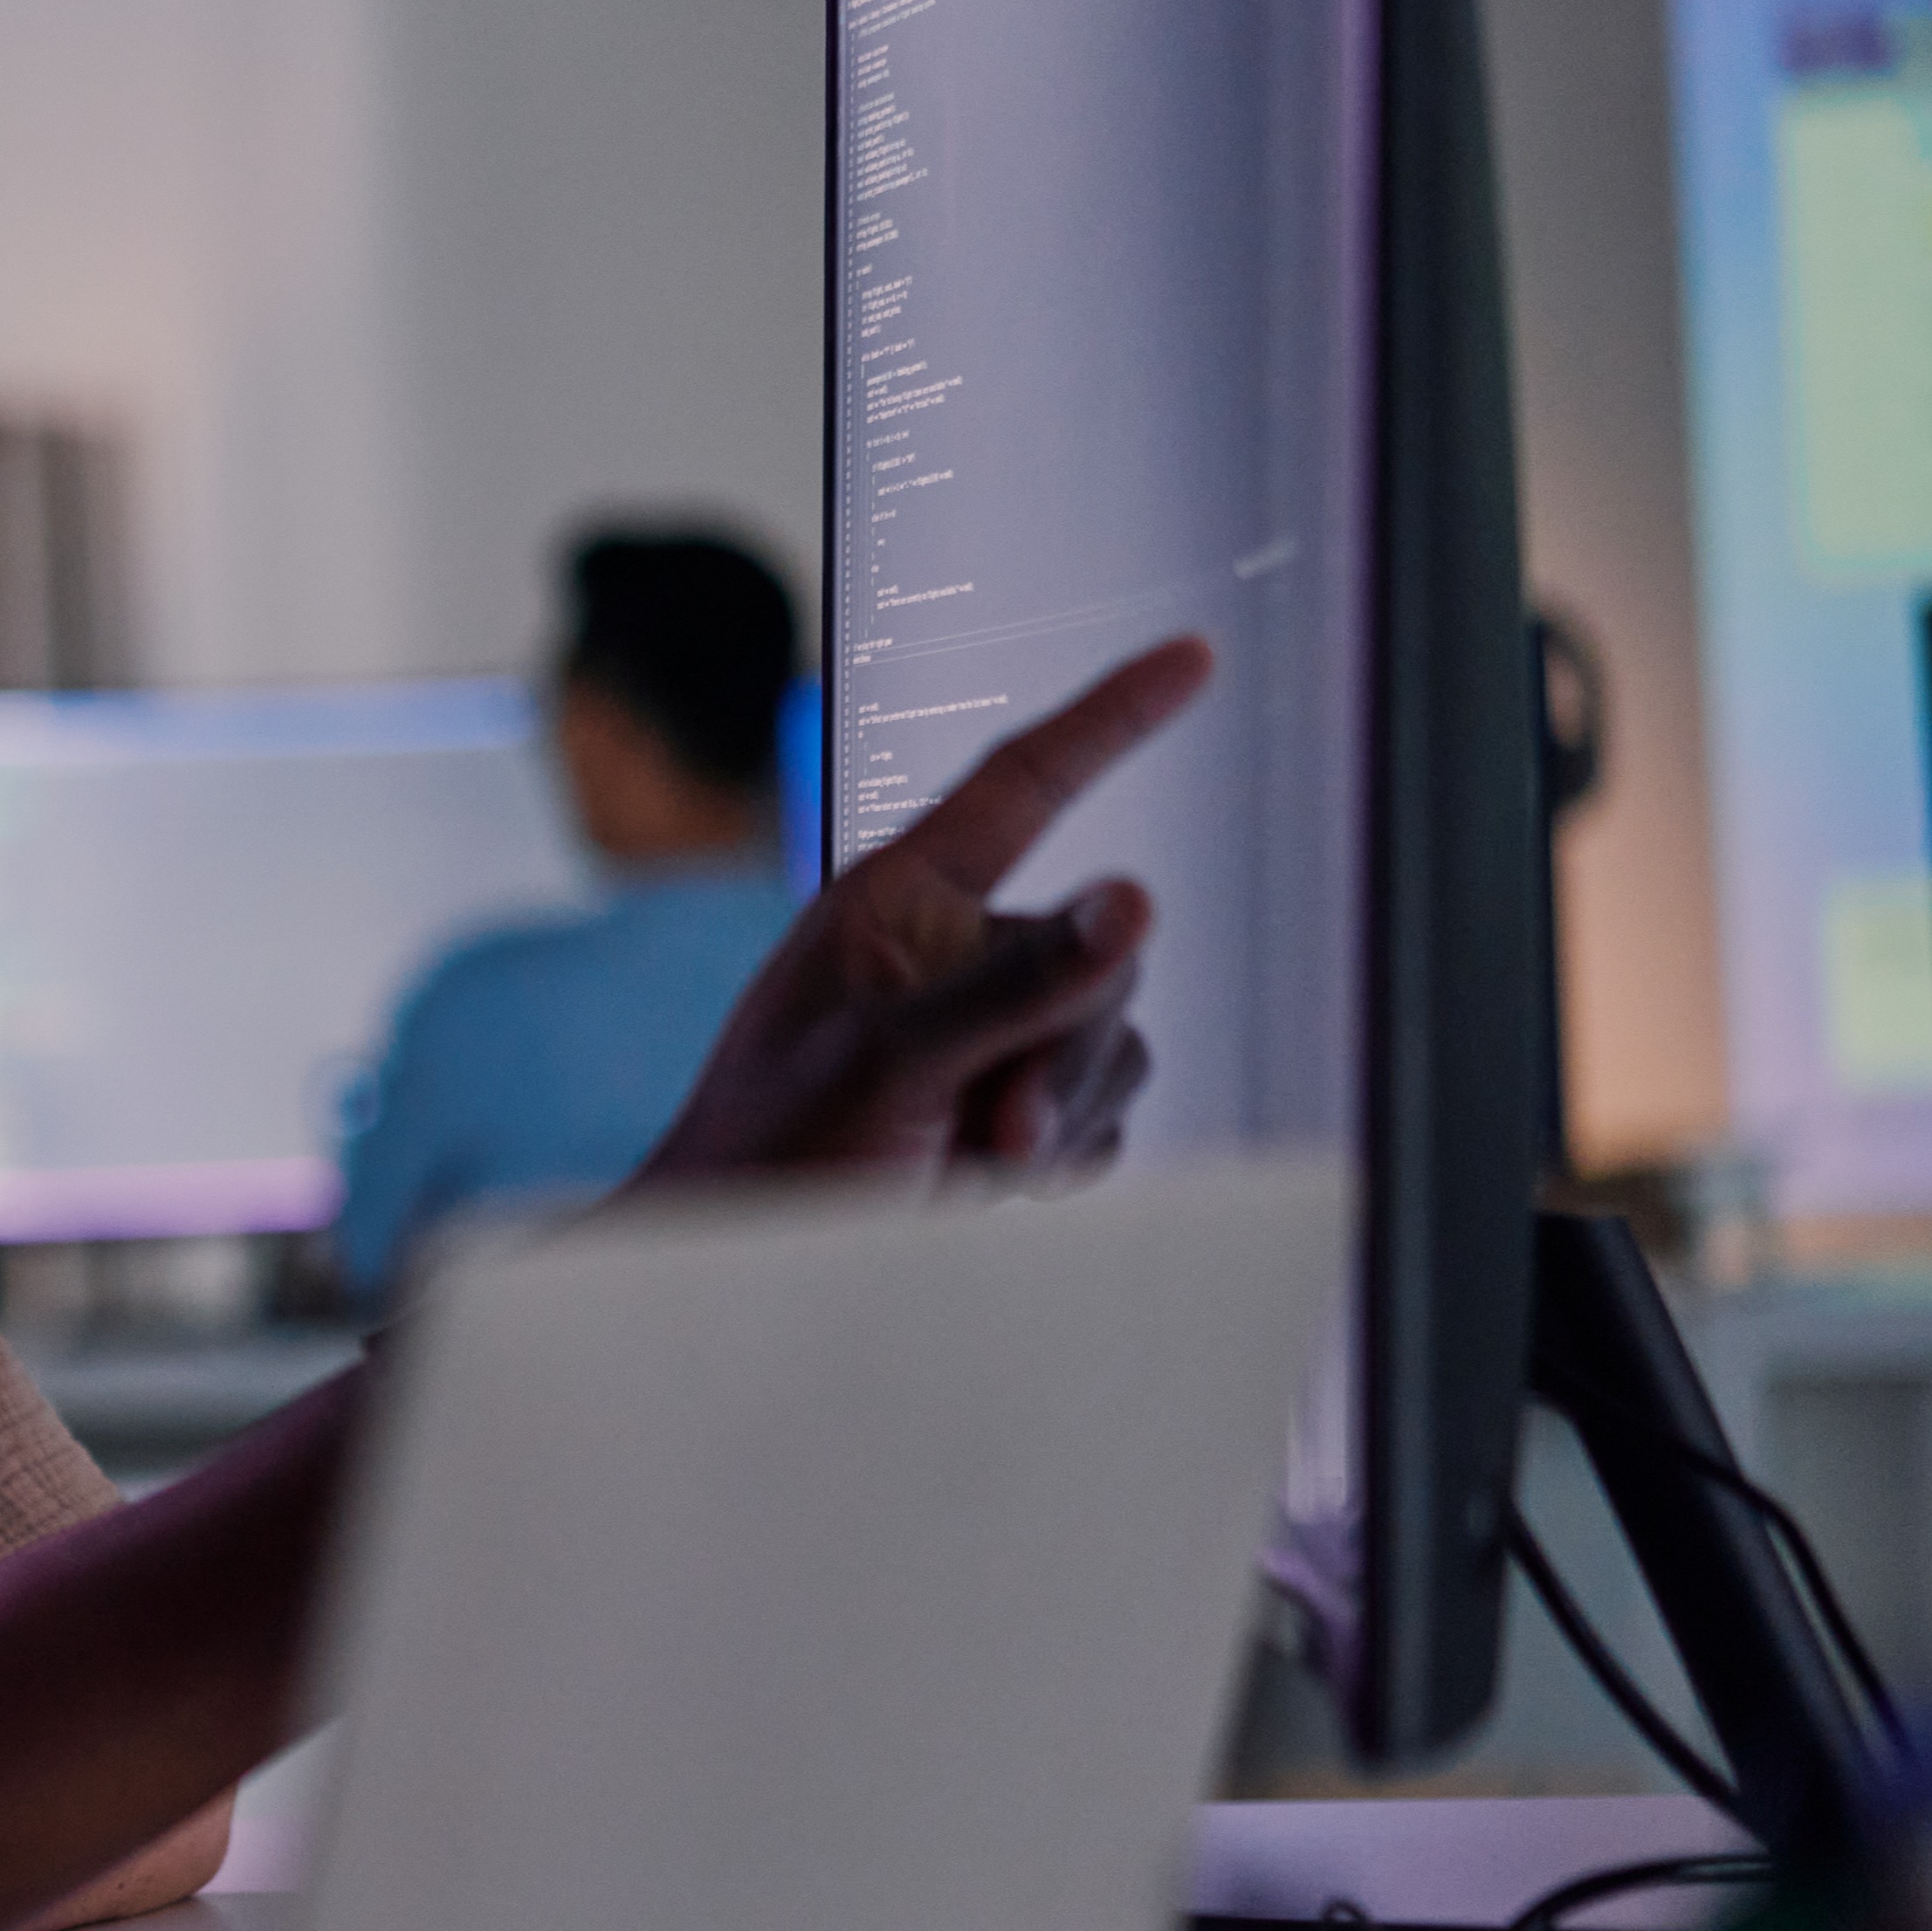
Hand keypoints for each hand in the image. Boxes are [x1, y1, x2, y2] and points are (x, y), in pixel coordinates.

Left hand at [641, 638, 1213, 1184]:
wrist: (741, 1273)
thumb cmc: (769, 1153)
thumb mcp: (889, 1059)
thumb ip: (1018, 984)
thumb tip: (1133, 903)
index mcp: (900, 901)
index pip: (1024, 785)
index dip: (1111, 718)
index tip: (1190, 657)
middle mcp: (953, 953)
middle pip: (1101, 949)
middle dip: (1068, 1045)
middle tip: (997, 1125)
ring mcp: (989, 1033)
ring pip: (1115, 1041)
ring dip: (1064, 1112)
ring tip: (972, 1159)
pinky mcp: (1012, 1110)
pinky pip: (1105, 1114)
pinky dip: (1066, 1155)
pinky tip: (988, 1184)